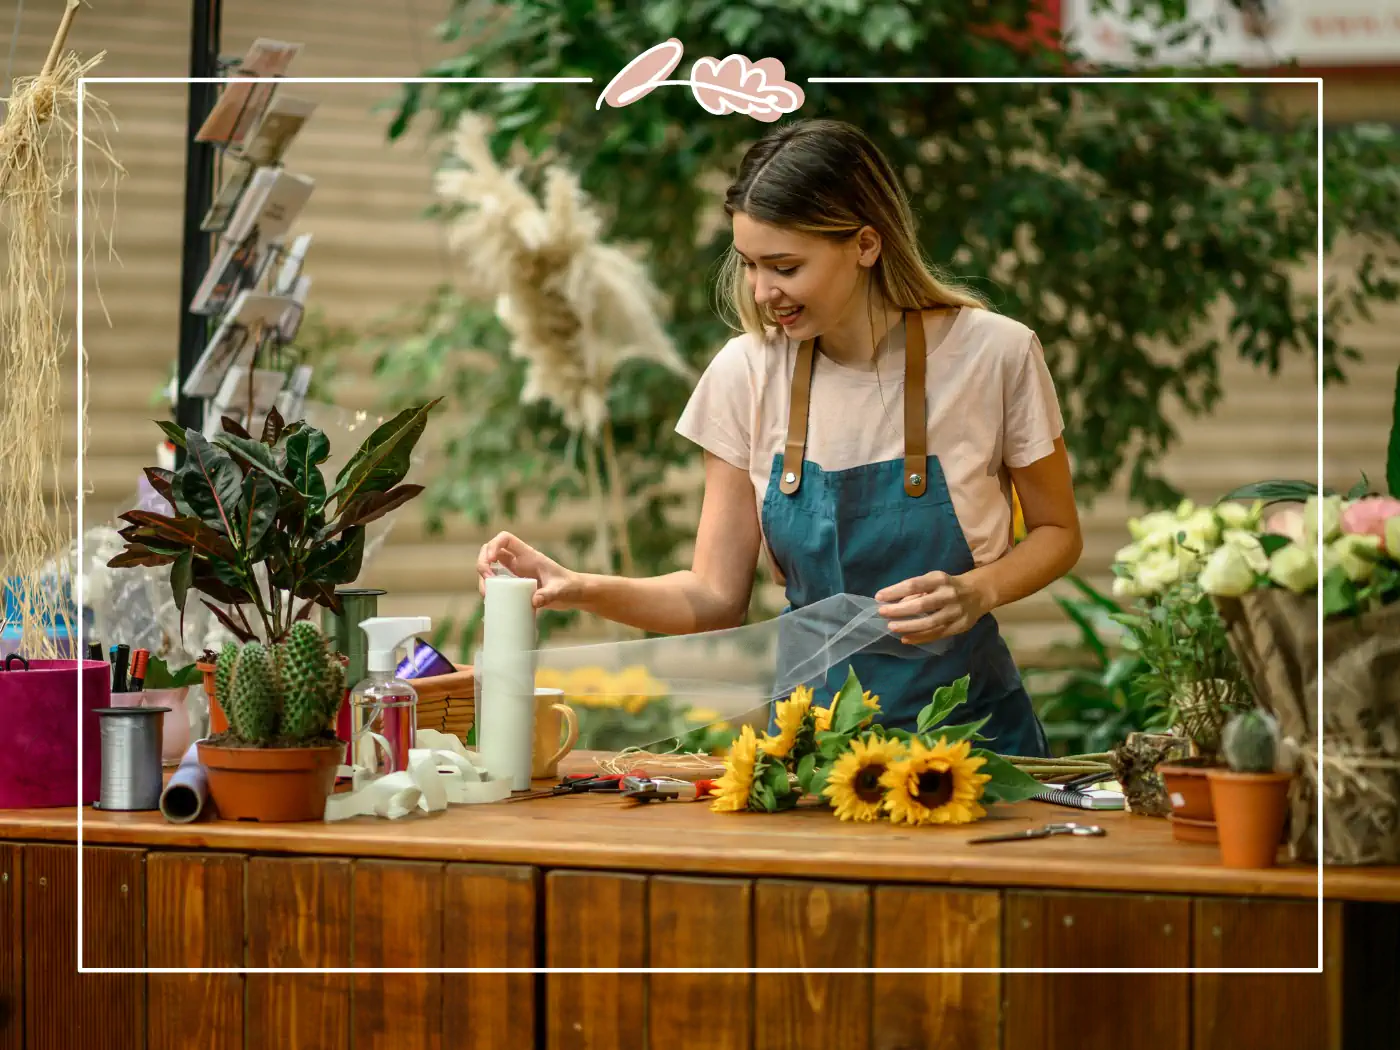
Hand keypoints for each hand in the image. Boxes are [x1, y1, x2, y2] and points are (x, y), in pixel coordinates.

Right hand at [477, 532, 583, 609]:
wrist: (575, 594)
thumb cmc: (569, 587)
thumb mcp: (560, 591)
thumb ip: (549, 595)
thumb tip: (534, 601)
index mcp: (528, 555)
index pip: (505, 539)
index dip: (493, 545)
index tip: (491, 561)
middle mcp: (519, 561)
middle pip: (491, 551)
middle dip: (482, 563)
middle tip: (487, 580)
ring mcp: (516, 573)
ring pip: (491, 567)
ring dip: (483, 578)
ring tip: (487, 594)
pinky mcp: (515, 585)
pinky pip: (496, 583)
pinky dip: (489, 589)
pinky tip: (489, 602)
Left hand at [875, 571, 990, 644]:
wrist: (979, 593)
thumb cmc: (948, 585)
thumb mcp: (934, 580)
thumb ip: (917, 590)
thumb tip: (896, 602)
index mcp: (939, 579)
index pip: (914, 585)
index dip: (895, 591)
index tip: (879, 597)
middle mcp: (948, 595)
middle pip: (921, 605)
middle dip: (899, 610)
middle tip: (882, 613)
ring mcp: (955, 612)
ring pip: (929, 623)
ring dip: (908, 626)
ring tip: (891, 627)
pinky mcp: (959, 626)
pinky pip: (936, 634)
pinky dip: (920, 638)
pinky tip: (905, 639)